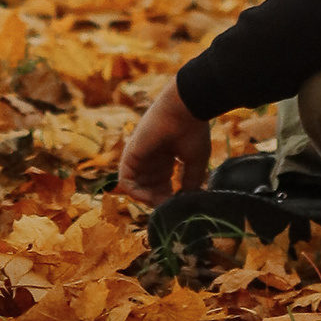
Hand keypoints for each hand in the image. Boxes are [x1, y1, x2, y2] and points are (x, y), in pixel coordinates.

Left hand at [118, 80, 211, 206]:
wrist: (186, 110)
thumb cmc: (193, 132)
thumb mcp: (195, 163)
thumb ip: (189, 182)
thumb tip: (185, 201)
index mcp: (166, 158)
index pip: (161, 185)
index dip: (169, 198)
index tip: (179, 206)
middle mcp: (151, 158)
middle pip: (149, 188)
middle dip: (159, 201)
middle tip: (169, 209)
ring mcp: (139, 157)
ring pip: (137, 187)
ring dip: (148, 200)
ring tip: (161, 204)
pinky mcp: (130, 155)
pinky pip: (125, 181)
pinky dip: (135, 193)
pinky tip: (151, 198)